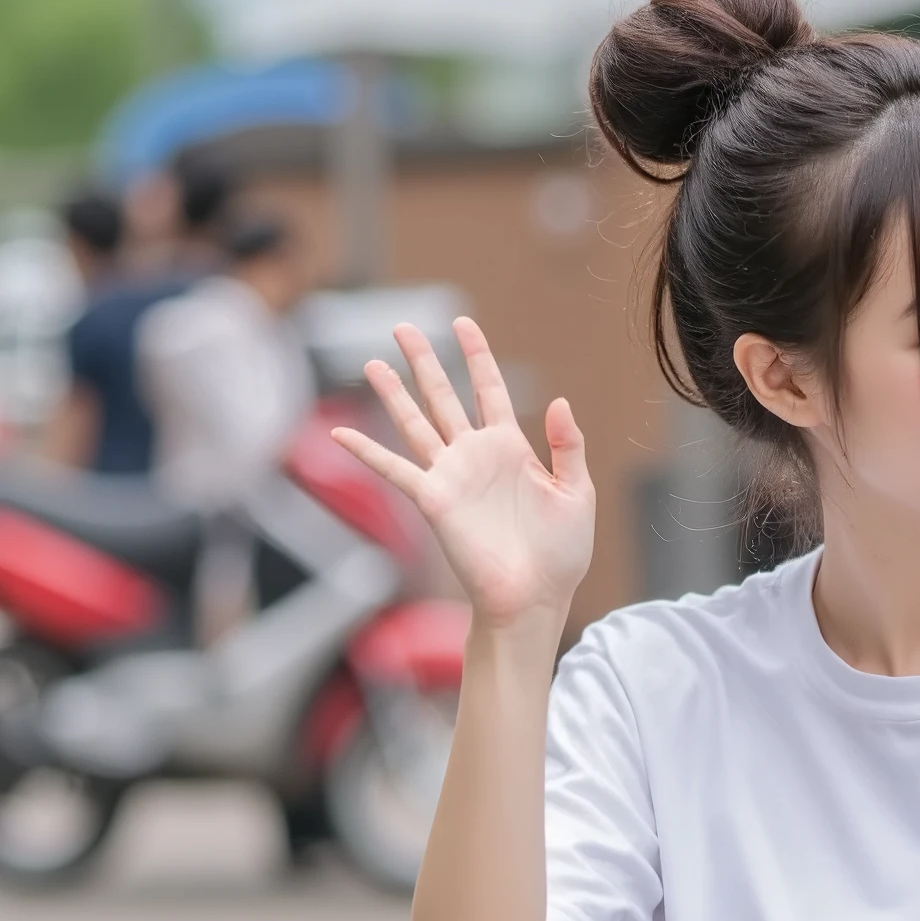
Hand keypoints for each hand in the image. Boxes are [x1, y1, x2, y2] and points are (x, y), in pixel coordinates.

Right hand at [333, 318, 594, 632]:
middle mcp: (475, 456)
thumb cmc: (561, 556)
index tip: (462, 323)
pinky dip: (367, 451)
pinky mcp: (434, 500)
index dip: (476, 355)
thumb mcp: (577, 494)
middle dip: (424, 361)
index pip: (489, 390)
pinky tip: (341, 433)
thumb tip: (560, 400)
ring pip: (416, 423)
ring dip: (394, 393)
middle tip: (402, 327)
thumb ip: (569, 447)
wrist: (535, 598)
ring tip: (372, 362)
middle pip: (444, 396)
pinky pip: (394, 469)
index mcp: (511, 449)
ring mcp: (451, 476)